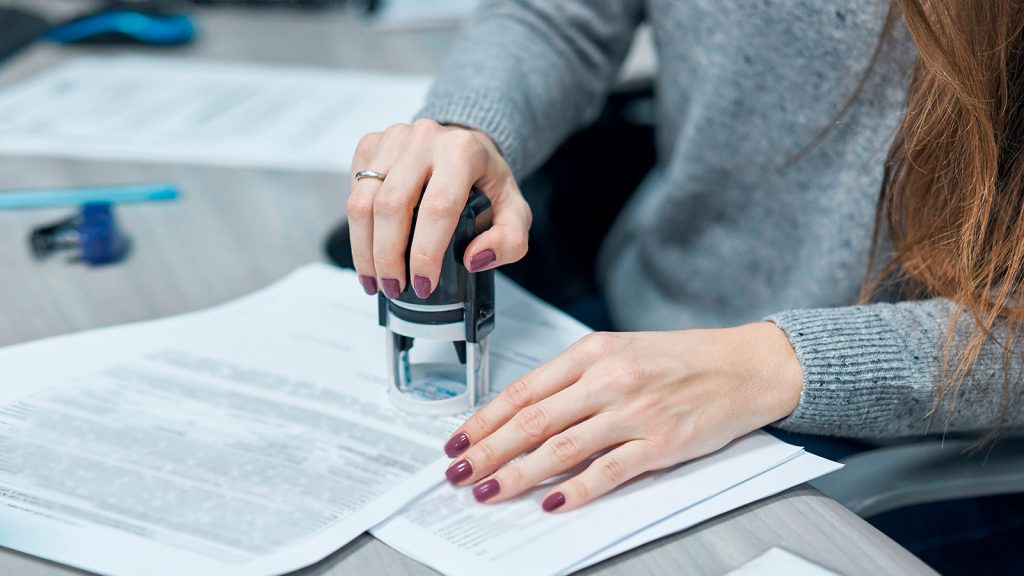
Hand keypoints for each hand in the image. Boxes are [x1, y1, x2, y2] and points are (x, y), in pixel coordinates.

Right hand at [347, 120, 530, 298]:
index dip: (425, 253)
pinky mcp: (371, 146)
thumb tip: (474, 258)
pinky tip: (369, 250)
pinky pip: (353, 193)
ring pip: (362, 202)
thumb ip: (508, 241)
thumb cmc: (486, 180)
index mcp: (463, 152)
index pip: (437, 208)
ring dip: (364, 250)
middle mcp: (424, 139)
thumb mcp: (514, 212)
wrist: (465, 146)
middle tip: (394, 287)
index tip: (423, 284)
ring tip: (375, 279)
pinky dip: (357, 229)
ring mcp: (393, 140)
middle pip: (391, 206)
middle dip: (387, 257)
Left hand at [441, 323, 803, 511]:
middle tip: (458, 473)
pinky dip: (577, 490)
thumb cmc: (681, 360)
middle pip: (532, 421)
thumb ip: (573, 381)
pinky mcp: (661, 443)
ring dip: (518, 475)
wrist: (745, 366)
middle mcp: (608, 379)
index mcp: (592, 352)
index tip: (457, 440)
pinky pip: (609, 471)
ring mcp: (635, 412)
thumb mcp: (619, 352)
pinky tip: (552, 503)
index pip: (523, 390)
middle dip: (487, 451)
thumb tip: (523, 416)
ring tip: (489, 491)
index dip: (484, 420)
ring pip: (561, 448)